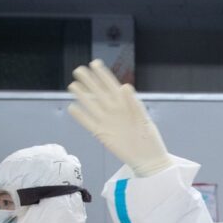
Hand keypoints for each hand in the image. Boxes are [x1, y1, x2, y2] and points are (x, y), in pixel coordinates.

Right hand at [68, 60, 172, 176]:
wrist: (148, 159)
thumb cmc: (150, 138)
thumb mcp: (144, 119)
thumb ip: (134, 104)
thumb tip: (125, 86)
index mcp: (126, 104)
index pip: (112, 86)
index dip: (103, 74)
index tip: (94, 63)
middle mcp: (114, 111)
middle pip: (99, 92)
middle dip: (89, 80)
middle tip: (78, 69)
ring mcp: (107, 121)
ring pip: (91, 105)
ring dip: (82, 95)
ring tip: (72, 85)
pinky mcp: (102, 133)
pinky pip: (88, 123)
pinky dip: (80, 116)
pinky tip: (72, 108)